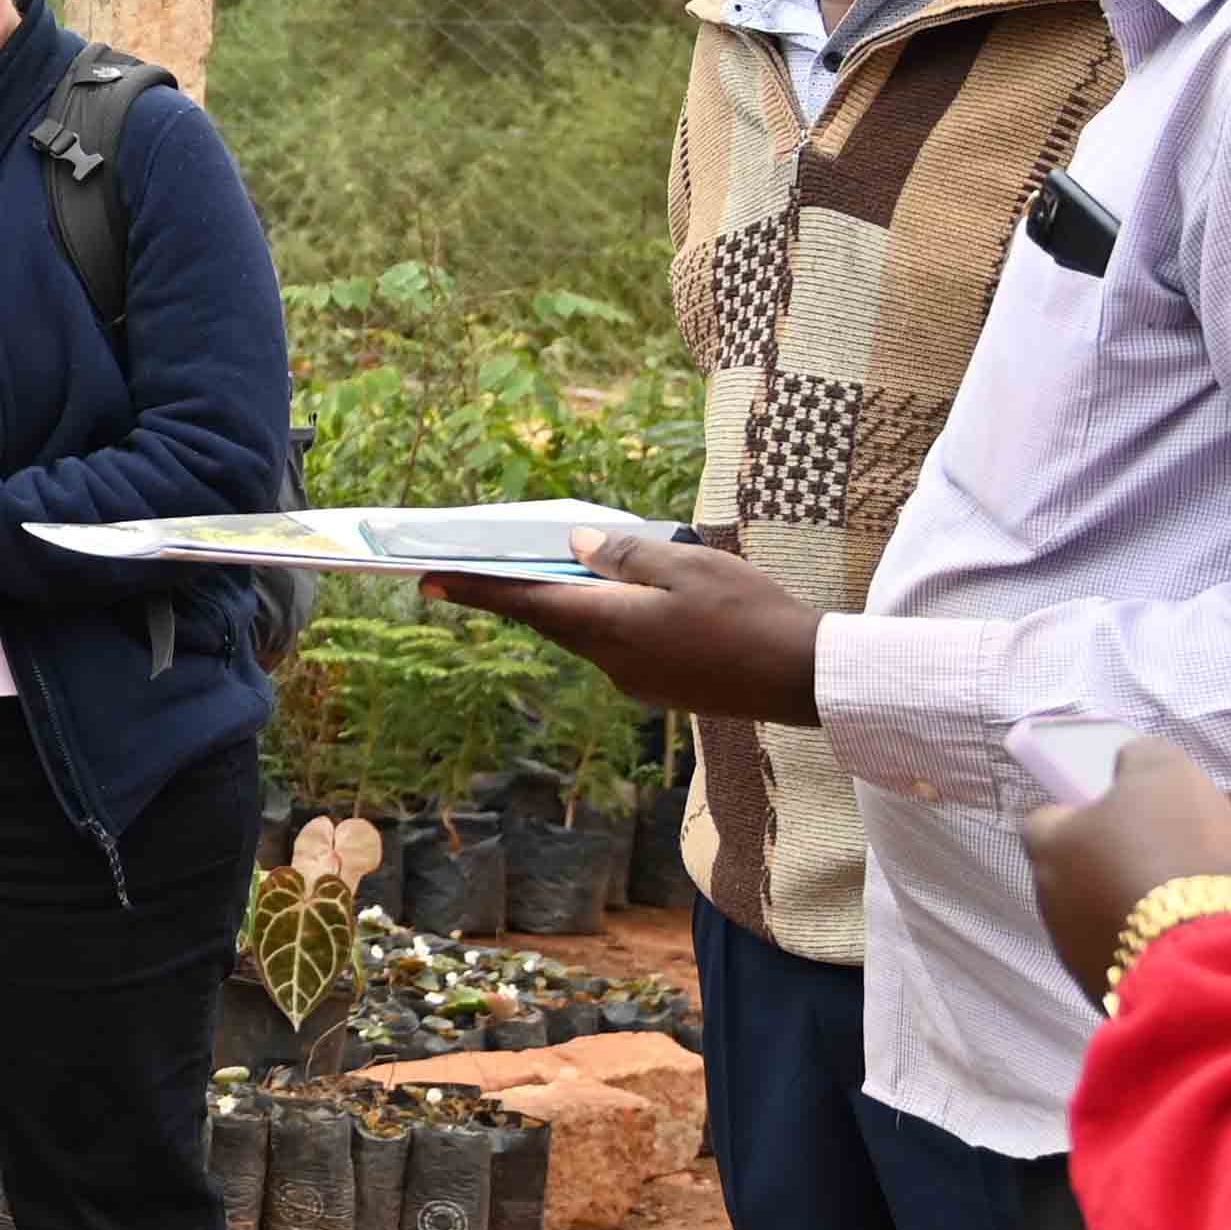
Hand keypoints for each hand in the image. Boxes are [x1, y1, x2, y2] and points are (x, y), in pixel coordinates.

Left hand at [434, 529, 824, 722]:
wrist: (804, 680)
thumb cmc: (751, 613)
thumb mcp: (689, 565)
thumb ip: (626, 554)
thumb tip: (576, 542)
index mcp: (608, 625)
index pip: (524, 602)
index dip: (474, 588)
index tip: (426, 578)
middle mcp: (609, 660)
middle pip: (548, 618)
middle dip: (515, 590)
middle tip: (476, 566)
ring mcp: (633, 680)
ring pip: (583, 634)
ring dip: (565, 603)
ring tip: (556, 569)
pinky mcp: (657, 687)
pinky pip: (614, 647)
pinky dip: (603, 619)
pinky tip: (621, 598)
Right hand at [1028, 737, 1230, 1002]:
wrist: (1192, 964)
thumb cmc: (1113, 884)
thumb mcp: (1050, 848)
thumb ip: (1050, 822)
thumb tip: (1063, 820)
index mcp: (1163, 770)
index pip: (1134, 754)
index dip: (1108, 782)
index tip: (1089, 820)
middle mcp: (1213, 798)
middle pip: (1166, 808)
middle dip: (1139, 833)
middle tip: (1103, 872)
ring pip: (1189, 849)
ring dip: (1165, 871)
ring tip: (1133, 913)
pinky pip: (1210, 889)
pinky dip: (1189, 904)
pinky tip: (1165, 934)